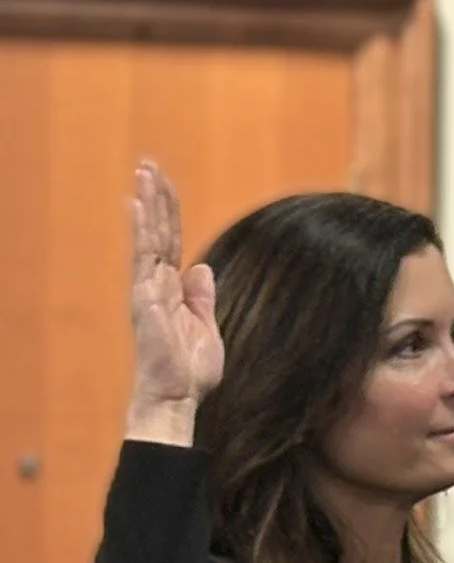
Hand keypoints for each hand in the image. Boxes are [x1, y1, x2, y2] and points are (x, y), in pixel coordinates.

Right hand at [125, 160, 221, 440]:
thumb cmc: (190, 371)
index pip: (171, 242)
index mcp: (174, 290)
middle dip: (154, 198)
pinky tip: (137, 206)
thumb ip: (202, 297)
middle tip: (148, 163)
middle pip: (157, 232)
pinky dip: (141, 232)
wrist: (177, 398)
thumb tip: (201, 267)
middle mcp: (157, 284)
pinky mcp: (146, 299)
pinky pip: (144, 259)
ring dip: (146, 204)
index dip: (169, 213)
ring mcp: (149, 290)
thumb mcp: (207, 328)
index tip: (164, 184)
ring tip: (142, 173)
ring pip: (149, 238)